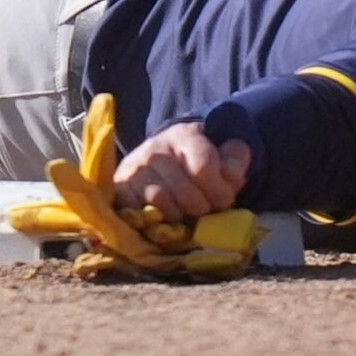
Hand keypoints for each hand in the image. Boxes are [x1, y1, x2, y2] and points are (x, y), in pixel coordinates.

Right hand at [113, 123, 251, 219]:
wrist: (160, 164)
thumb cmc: (196, 164)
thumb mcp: (221, 157)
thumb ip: (234, 161)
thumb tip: (232, 173)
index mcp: (184, 135)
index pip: (204, 168)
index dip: (220, 192)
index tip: (224, 200)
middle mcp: (156, 147)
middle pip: (184, 191)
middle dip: (201, 207)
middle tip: (205, 210)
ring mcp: (135, 167)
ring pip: (161, 200)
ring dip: (180, 215)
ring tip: (186, 214)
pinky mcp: (121, 187)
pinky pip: (139, 211)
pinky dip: (156, 220)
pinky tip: (166, 218)